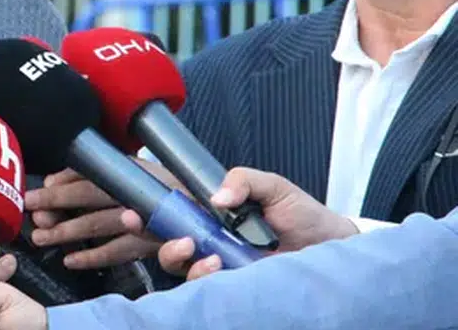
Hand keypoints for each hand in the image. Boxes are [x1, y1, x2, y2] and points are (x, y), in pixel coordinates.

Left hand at [23, 158, 182, 268]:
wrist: (206, 212)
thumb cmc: (162, 189)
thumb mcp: (133, 169)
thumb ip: (94, 172)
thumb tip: (53, 179)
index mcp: (131, 170)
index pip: (93, 172)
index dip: (64, 180)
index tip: (40, 188)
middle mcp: (137, 192)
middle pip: (90, 195)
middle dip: (57, 203)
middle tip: (31, 209)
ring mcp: (144, 219)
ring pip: (99, 224)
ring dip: (67, 231)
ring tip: (41, 237)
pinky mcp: (150, 244)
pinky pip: (116, 252)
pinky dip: (92, 257)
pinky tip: (70, 260)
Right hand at [127, 166, 357, 279]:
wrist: (333, 246)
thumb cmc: (304, 214)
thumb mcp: (273, 186)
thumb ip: (243, 181)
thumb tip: (218, 197)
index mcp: (213, 215)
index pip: (173, 214)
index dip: (149, 216)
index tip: (135, 215)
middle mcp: (211, 241)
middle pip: (167, 245)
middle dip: (160, 242)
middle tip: (182, 239)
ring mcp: (222, 266)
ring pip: (183, 270)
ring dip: (186, 262)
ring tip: (209, 256)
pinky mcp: (235, 286)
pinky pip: (208, 289)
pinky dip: (206, 280)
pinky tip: (220, 269)